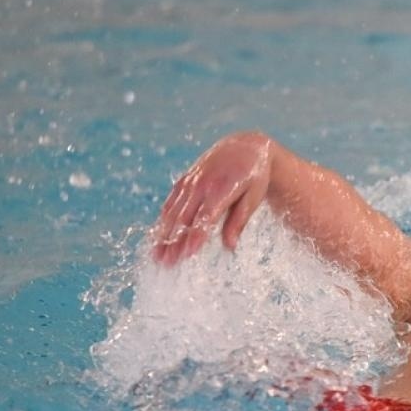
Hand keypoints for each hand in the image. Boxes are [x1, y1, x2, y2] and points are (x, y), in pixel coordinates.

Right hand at [152, 132, 273, 264]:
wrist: (244, 146)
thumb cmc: (254, 176)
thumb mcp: (253, 196)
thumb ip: (239, 221)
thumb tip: (229, 247)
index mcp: (222, 188)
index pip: (206, 216)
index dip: (195, 235)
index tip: (187, 254)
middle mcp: (202, 184)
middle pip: (185, 217)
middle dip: (174, 242)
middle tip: (166, 263)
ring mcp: (190, 181)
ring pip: (173, 211)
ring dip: (163, 234)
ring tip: (157, 256)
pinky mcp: (184, 181)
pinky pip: (171, 202)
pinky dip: (163, 221)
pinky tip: (158, 237)